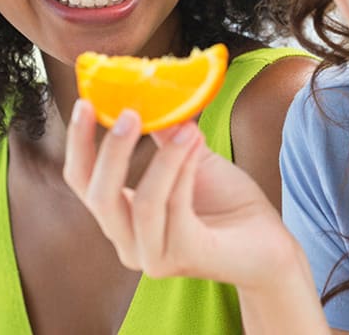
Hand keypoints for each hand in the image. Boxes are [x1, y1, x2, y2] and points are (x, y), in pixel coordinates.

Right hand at [63, 100, 296, 290]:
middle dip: (110, 151)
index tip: (84, 103)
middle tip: (128, 112)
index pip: (82, 182)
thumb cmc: (228, 203)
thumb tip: (148, 91)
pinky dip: (185, 169)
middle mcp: (129, 242)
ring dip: (162, 158)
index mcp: (121, 218)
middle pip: (99, 197)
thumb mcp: (189, 158)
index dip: (79, 143)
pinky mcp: (186, 256)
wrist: (270, 244)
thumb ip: (164, 133)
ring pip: (142, 202)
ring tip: (183, 125)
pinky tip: (196, 142)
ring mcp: (154, 255)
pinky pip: (176, 209)